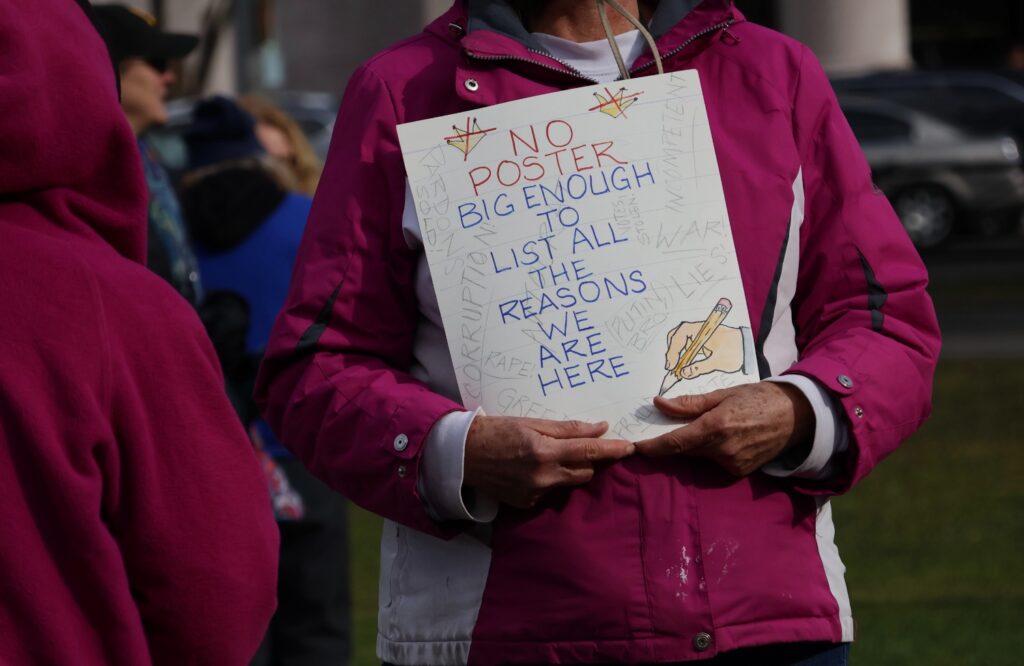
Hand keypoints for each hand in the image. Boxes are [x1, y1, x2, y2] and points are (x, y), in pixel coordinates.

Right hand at [464, 416, 634, 508]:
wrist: (464, 455)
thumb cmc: (498, 431)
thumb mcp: (532, 422)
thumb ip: (568, 429)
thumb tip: (600, 428)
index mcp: (545, 452)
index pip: (589, 453)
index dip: (612, 450)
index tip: (630, 447)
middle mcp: (543, 477)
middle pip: (585, 472)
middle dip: (592, 459)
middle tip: (591, 445)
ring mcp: (535, 494)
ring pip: (570, 483)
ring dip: (573, 469)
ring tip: (560, 454)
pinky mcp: (528, 504)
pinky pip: (552, 492)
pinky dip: (553, 480)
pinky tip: (538, 469)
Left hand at [635, 382, 812, 475]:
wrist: (796, 416)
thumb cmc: (758, 397)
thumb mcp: (723, 394)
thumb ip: (689, 403)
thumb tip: (659, 404)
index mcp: (715, 427)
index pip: (675, 443)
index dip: (652, 447)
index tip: (635, 447)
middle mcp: (722, 450)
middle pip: (685, 450)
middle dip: (674, 441)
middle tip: (665, 427)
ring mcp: (732, 464)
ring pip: (700, 457)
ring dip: (695, 445)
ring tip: (710, 426)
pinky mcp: (740, 472)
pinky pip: (715, 462)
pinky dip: (712, 451)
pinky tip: (726, 437)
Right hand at [664, 322, 742, 379]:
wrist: (748, 349)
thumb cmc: (735, 351)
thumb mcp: (718, 361)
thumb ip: (700, 367)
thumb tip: (684, 373)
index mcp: (702, 330)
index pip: (680, 335)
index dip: (673, 350)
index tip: (672, 365)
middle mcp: (699, 329)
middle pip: (677, 335)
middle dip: (672, 351)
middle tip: (671, 367)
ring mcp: (699, 334)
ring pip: (681, 340)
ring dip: (676, 353)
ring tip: (676, 368)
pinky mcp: (702, 341)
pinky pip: (687, 345)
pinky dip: (683, 354)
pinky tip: (684, 365)